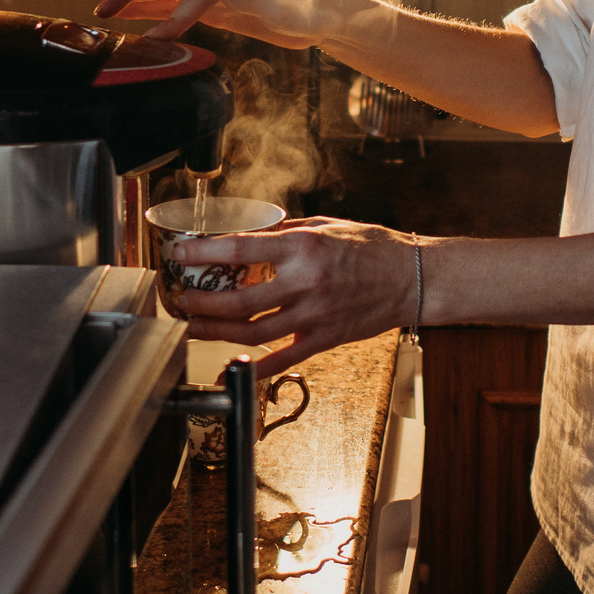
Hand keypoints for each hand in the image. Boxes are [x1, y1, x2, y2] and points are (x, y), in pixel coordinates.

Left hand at [168, 217, 417, 373]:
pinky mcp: (324, 338)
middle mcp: (305, 281)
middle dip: (202, 302)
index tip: (180, 254)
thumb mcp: (328, 225)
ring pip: (252, 331)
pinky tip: (230, 368)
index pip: (240, 249)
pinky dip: (253, 366)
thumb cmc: (374, 247)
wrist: (413, 278)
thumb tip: (254, 231)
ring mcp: (314, 314)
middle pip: (239, 300)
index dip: (204, 253)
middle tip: (181, 299)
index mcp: (303, 246)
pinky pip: (282, 358)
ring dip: (216, 332)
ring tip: (192, 328)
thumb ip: (288, 229)